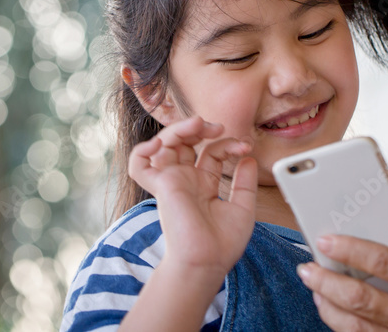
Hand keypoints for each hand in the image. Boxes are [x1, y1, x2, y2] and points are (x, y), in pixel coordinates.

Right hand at [128, 116, 257, 277]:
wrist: (207, 262)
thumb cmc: (223, 244)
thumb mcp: (243, 207)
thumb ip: (245, 182)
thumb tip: (248, 157)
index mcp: (204, 184)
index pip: (212, 152)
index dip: (228, 144)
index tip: (246, 147)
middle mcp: (186, 180)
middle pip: (185, 142)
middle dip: (200, 128)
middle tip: (218, 127)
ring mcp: (172, 181)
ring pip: (163, 144)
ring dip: (179, 129)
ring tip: (198, 124)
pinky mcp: (161, 186)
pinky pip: (139, 164)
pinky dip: (143, 150)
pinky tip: (162, 143)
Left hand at [297, 216, 387, 331]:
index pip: (384, 263)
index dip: (351, 249)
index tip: (328, 240)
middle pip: (362, 299)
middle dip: (328, 283)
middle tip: (307, 269)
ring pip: (360, 328)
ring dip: (331, 309)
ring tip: (315, 291)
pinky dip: (349, 330)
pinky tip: (337, 316)